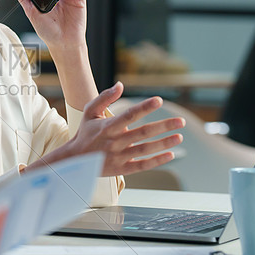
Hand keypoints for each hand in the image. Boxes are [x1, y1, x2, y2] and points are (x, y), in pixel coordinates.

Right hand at [33, 83, 185, 177]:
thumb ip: (104, 97)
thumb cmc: (85, 133)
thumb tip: (120, 85)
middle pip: (142, 133)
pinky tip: (170, 154)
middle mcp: (114, 142)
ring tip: (179, 136)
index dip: (144, 108)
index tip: (159, 100)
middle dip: (163, 126)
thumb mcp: (90, 112)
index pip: (129, 115)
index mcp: (107, 127)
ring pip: (145, 150)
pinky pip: (142, 166)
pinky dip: (156, 161)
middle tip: (180, 121)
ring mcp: (119, 157)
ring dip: (163, 143)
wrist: (74, 160)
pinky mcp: (122, 169)